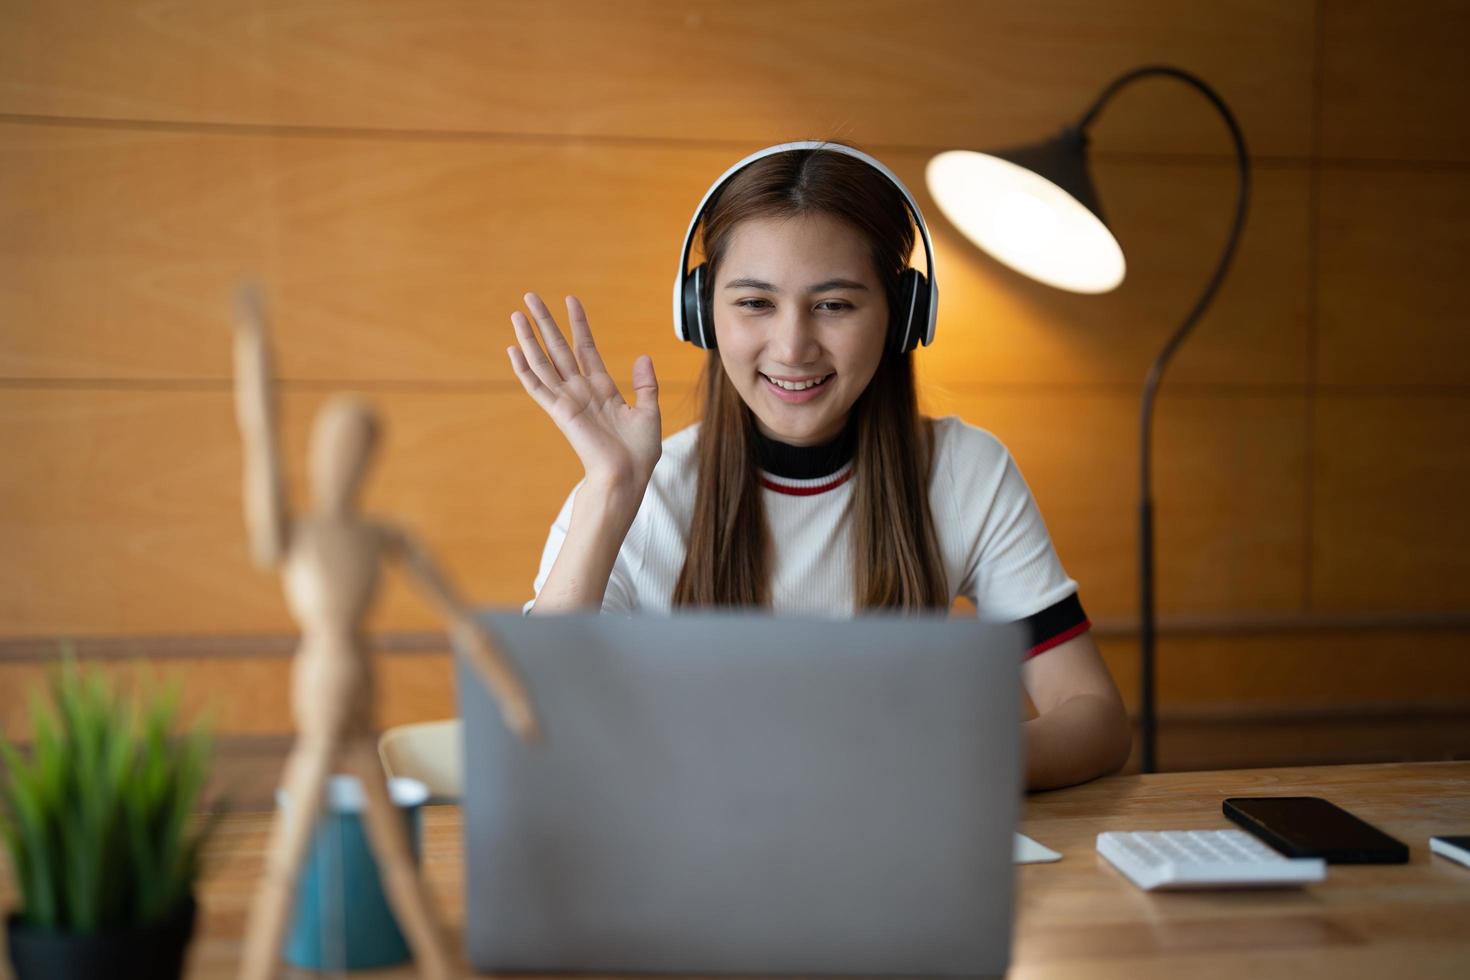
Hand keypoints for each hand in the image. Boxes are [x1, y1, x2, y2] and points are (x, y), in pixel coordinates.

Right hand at [508, 292, 661, 493]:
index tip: (571, 300)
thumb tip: (643, 356)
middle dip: (545, 322)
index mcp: (602, 388)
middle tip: (531, 297)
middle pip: (558, 348)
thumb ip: (646, 384)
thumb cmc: (638, 452)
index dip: (578, 324)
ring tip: (517, 315)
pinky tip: (513, 350)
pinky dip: (524, 369)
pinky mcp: (559, 412)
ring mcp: (568, 400)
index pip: (585, 348)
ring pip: (543, 362)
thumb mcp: (649, 412)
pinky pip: (537, 387)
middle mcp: (581, 391)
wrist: (627, 475)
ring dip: (529, 338)